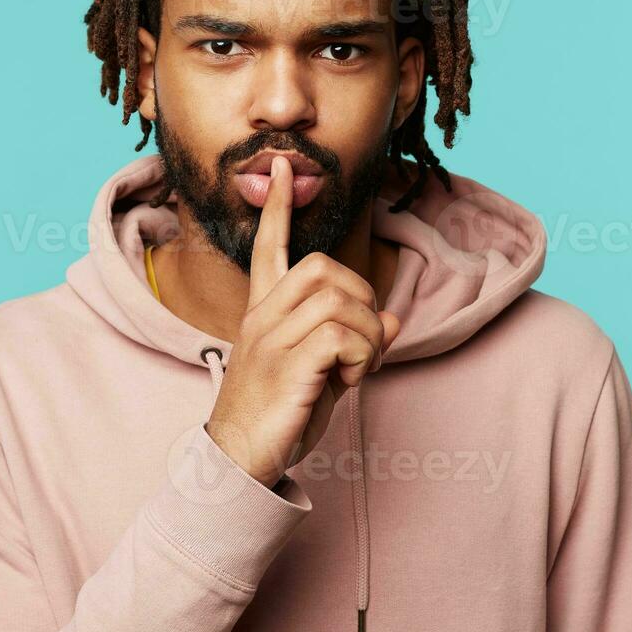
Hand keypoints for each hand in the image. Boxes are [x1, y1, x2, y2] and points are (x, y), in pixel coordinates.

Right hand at [205, 156, 401, 486]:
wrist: (239, 462)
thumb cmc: (279, 416)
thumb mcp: (321, 374)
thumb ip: (352, 343)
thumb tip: (393, 321)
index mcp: (264, 314)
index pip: (268, 247)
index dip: (277, 207)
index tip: (282, 168)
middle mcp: (262, 318)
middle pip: (323, 268)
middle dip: (361, 299)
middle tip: (361, 346)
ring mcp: (270, 340)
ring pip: (339, 301)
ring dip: (366, 337)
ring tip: (356, 371)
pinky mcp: (285, 367)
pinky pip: (341, 336)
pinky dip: (361, 357)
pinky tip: (349, 382)